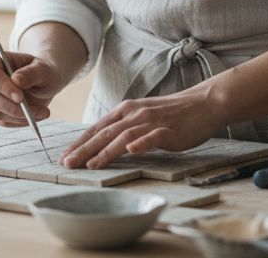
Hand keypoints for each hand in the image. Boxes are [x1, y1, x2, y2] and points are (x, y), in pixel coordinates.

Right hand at [0, 50, 63, 126]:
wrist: (44, 83)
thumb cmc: (43, 71)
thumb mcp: (45, 69)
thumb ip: (32, 73)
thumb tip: (16, 80)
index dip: (2, 86)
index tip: (20, 98)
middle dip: (13, 106)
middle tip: (38, 110)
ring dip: (21, 116)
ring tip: (43, 112)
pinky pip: (3, 121)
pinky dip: (22, 120)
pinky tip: (36, 115)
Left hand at [60, 87, 224, 169]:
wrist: (203, 103)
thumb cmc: (172, 113)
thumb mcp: (142, 115)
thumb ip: (123, 126)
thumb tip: (101, 141)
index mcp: (126, 110)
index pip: (97, 128)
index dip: (80, 142)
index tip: (64, 157)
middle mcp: (135, 114)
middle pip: (105, 133)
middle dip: (84, 149)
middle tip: (67, 164)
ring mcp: (152, 122)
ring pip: (124, 137)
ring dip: (106, 151)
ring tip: (90, 164)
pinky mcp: (169, 130)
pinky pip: (153, 137)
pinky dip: (142, 143)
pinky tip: (132, 151)